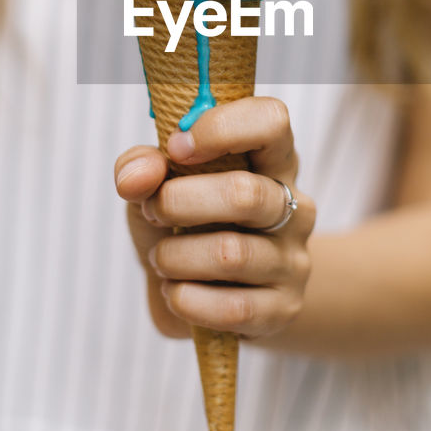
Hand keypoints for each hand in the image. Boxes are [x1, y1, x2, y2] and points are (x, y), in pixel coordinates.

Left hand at [114, 98, 315, 340]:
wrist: (204, 295)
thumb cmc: (184, 224)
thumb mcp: (156, 186)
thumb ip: (139, 167)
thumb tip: (136, 178)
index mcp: (271, 160)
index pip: (271, 121)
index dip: (222, 128)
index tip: (177, 148)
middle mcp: (293, 206)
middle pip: (245, 193)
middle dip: (178, 202)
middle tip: (153, 211)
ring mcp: (294, 260)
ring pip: (231, 254)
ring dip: (175, 256)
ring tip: (161, 258)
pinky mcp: (284, 309)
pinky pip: (233, 308)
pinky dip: (187, 299)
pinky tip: (176, 292)